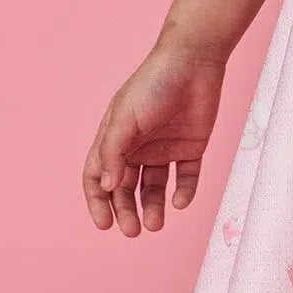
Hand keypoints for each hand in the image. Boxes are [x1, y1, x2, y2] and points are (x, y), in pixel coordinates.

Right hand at [82, 38, 228, 235]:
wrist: (194, 61)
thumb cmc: (153, 83)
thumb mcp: (125, 118)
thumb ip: (113, 152)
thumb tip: (106, 186)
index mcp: (115, 138)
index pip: (98, 176)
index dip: (98, 201)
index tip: (104, 224)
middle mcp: (137, 146)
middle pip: (126, 188)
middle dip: (126, 211)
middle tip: (133, 230)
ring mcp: (164, 148)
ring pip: (154, 188)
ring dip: (152, 207)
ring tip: (155, 224)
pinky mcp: (191, 147)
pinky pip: (186, 177)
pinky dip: (184, 192)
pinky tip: (180, 201)